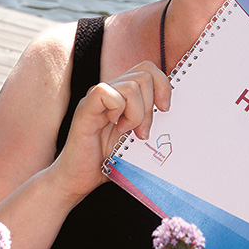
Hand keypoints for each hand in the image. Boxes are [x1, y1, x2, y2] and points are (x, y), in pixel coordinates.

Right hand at [52, 61, 171, 203]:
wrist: (78, 179)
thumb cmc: (106, 161)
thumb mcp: (137, 138)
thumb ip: (151, 121)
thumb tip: (171, 111)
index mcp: (123, 95)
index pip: (148, 69)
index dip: (163, 85)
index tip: (165, 109)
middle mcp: (110, 91)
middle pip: (144, 74)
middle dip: (151, 105)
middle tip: (143, 131)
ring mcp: (96, 98)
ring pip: (131, 86)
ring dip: (137, 113)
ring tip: (128, 132)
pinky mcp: (85, 109)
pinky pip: (105, 92)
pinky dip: (117, 111)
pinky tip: (115, 127)